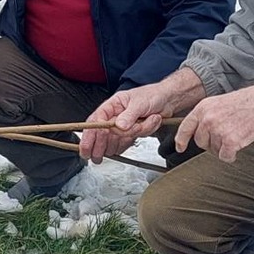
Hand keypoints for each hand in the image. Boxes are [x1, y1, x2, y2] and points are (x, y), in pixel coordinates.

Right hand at [82, 70, 201, 161]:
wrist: (168, 100)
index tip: (85, 149)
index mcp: (112, 106)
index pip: (95, 122)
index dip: (88, 137)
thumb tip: (118, 126)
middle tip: (98, 158)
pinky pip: (128, 143)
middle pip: (101, 135)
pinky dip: (137, 138)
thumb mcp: (140, 103)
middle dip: (101, 146)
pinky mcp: (131, 134)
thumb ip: (129, 115)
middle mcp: (114, 117)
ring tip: (143, 124)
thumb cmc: (152, 95)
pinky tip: (143, 128)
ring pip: (117, 141)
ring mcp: (122, 126)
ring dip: (130, 137)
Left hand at [172, 82, 253, 163]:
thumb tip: (200, 132)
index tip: (180, 147)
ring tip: (236, 134)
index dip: (181, 140)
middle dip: (211, 143)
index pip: (185, 127)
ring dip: (224, 148)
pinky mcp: (231, 141)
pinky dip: (232, 155)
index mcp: (203, 108)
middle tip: (225, 136)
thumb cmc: (246, 101)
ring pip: (214, 150)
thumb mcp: (219, 102)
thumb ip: (206, 116)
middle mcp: (207, 119)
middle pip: (200, 142)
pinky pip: (225, 157)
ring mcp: (218, 130)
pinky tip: (239, 145)